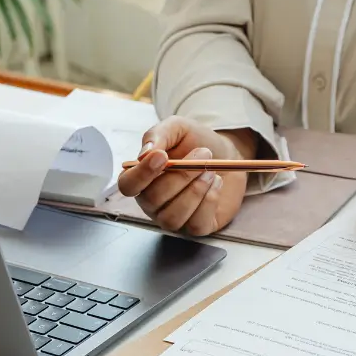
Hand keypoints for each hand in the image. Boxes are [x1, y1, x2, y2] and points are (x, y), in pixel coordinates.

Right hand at [116, 117, 255, 235]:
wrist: (227, 153)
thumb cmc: (196, 142)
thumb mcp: (177, 128)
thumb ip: (159, 134)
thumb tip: (145, 153)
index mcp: (141, 178)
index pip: (128, 185)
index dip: (142, 174)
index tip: (162, 156)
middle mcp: (152, 202)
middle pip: (153, 199)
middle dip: (181, 176)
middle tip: (204, 153)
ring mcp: (172, 217)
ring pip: (172, 217)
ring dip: (195, 191)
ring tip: (210, 170)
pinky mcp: (196, 227)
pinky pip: (195, 225)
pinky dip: (209, 202)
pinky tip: (216, 184)